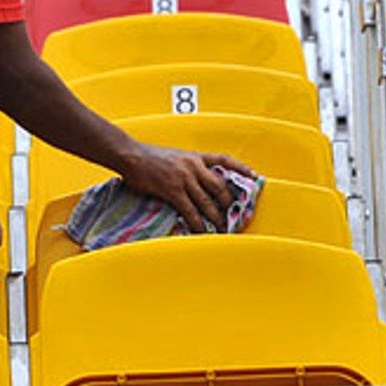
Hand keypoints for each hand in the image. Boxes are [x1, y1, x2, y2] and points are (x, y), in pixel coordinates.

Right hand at [118, 144, 254, 233]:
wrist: (130, 155)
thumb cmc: (148, 157)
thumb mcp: (174, 156)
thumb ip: (187, 166)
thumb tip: (195, 182)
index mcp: (195, 156)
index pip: (224, 160)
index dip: (241, 168)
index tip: (255, 176)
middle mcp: (193, 165)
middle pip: (220, 186)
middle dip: (229, 203)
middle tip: (233, 215)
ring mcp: (184, 178)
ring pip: (208, 201)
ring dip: (217, 217)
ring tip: (222, 228)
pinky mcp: (173, 190)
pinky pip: (190, 210)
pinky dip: (198, 223)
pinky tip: (202, 230)